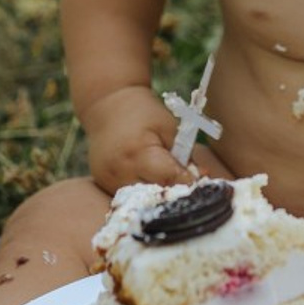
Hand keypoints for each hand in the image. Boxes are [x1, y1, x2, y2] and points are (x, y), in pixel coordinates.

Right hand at [82, 85, 199, 193]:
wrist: (107, 104)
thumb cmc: (143, 112)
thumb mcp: (169, 127)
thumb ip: (185, 154)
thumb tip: (200, 177)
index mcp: (138, 153)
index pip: (170, 179)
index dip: (188, 183)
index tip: (201, 184)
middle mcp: (119, 171)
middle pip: (155, 195)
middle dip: (173, 192)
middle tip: (186, 186)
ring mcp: (108, 179)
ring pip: (141, 200)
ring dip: (157, 195)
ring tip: (167, 183)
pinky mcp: (102, 182)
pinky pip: (128, 195)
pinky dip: (142, 192)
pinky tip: (149, 181)